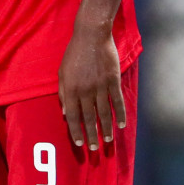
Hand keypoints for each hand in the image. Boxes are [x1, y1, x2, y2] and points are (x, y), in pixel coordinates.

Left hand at [57, 25, 124, 151]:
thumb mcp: (62, 72)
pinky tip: (121, 125)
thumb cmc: (74, 54)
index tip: (80, 143)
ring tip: (109, 141)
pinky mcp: (113, 80)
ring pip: (104, 113)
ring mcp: (100, 86)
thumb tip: (66, 113)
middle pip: (89, 118)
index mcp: (70, 89)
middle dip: (92, 135)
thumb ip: (63, 93)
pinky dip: (120, 114)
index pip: (73, 116)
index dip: (76, 131)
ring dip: (107, 129)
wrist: (91, 36)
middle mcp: (85, 90)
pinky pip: (117, 101)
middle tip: (95, 148)